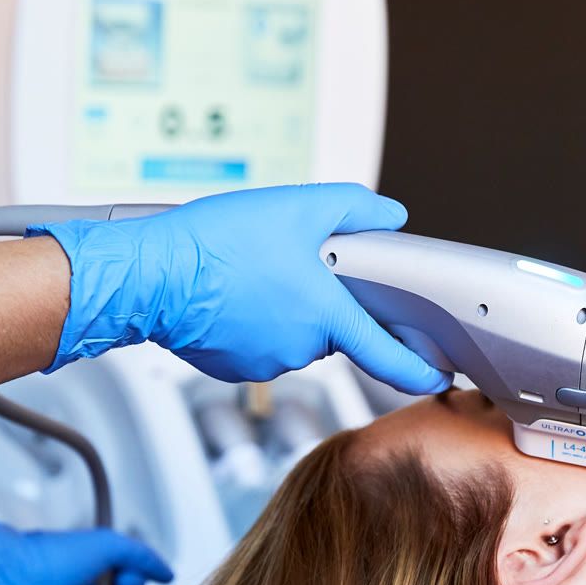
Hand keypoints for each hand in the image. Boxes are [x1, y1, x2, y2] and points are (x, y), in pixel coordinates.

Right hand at [28, 184, 451, 393]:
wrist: (149, 275)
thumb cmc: (214, 244)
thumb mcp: (295, 208)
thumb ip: (354, 209)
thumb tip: (392, 217)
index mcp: (324, 314)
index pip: (386, 354)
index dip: (417, 368)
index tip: (436, 376)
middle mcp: (300, 346)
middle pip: (332, 330)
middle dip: (323, 303)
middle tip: (293, 267)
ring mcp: (266, 361)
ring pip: (294, 336)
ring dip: (286, 310)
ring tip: (253, 274)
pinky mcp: (235, 366)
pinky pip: (260, 344)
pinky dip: (255, 323)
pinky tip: (234, 295)